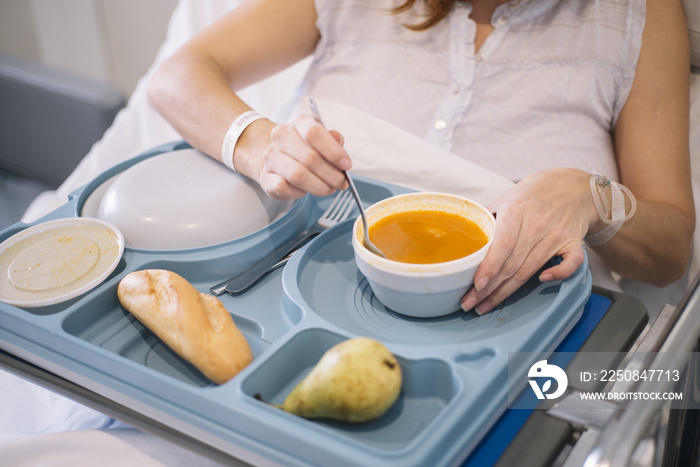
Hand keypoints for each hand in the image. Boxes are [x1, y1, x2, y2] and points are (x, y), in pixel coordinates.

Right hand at [257, 114, 350, 199]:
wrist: (278, 159)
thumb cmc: (305, 150)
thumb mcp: (323, 140)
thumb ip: (333, 141)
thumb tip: (338, 142)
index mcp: (299, 124)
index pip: (313, 133)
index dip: (333, 151)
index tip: (346, 165)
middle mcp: (282, 137)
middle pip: (309, 158)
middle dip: (330, 174)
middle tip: (340, 182)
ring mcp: (271, 157)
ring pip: (297, 175)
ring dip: (318, 186)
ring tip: (328, 189)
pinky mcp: (266, 177)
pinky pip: (284, 187)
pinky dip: (300, 192)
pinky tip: (306, 190)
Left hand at [460, 168, 597, 314]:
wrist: (575, 185)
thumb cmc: (536, 191)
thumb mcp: (508, 196)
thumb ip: (489, 217)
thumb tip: (465, 236)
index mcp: (517, 211)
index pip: (503, 245)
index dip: (490, 267)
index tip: (477, 285)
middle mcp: (537, 225)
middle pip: (512, 264)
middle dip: (489, 288)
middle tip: (470, 303)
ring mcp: (557, 235)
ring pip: (530, 270)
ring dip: (506, 291)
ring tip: (486, 305)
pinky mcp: (574, 242)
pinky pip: (570, 264)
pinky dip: (558, 273)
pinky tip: (542, 280)